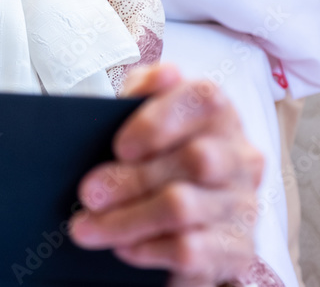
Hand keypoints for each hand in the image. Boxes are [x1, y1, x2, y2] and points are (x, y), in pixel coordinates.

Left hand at [69, 63, 264, 286]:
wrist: (184, 220)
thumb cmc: (157, 154)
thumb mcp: (144, 115)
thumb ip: (143, 90)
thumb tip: (150, 80)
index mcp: (218, 114)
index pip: (205, 98)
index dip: (160, 120)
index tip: (120, 146)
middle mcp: (239, 156)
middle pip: (196, 159)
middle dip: (132, 178)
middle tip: (87, 193)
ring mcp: (242, 204)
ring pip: (184, 207)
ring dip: (126, 219)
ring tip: (87, 226)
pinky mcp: (236, 248)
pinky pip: (190, 249)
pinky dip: (147, 248)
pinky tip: (122, 246)